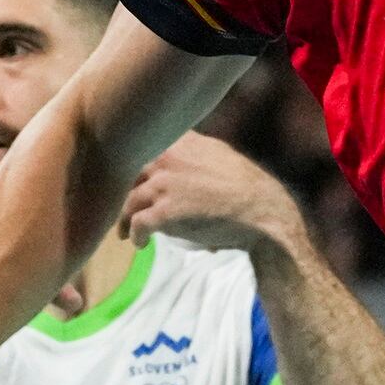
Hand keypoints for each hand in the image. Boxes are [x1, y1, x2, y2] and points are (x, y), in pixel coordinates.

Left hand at [118, 132, 306, 257]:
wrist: (261, 210)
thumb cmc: (244, 184)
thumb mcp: (218, 153)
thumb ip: (192, 150)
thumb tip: (180, 151)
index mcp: (181, 142)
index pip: (141, 145)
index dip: (131, 163)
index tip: (126, 178)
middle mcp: (168, 158)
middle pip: (129, 173)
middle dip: (123, 192)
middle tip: (124, 207)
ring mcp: (165, 184)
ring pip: (128, 201)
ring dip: (124, 218)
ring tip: (125, 232)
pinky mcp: (165, 212)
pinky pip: (138, 224)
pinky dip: (136, 235)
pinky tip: (141, 243)